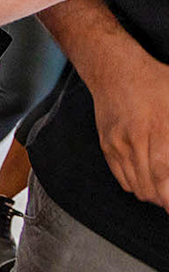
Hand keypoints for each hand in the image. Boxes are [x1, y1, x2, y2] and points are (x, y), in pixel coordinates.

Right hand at [90, 47, 168, 209]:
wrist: (115, 71)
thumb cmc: (155, 82)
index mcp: (160, 131)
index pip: (163, 176)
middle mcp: (136, 142)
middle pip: (150, 187)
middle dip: (164, 200)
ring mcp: (118, 145)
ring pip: (136, 186)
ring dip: (152, 194)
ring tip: (163, 193)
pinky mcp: (107, 146)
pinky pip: (121, 177)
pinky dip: (136, 185)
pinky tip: (148, 181)